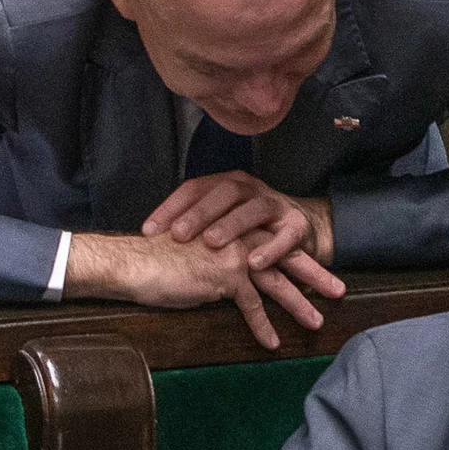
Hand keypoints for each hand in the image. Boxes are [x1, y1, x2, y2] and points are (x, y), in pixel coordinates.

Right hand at [71, 202, 344, 350]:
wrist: (134, 261)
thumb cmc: (156, 257)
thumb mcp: (194, 249)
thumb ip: (217, 254)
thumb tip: (230, 273)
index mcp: (234, 228)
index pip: (273, 241)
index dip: (296, 255)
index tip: (316, 269)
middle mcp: (239, 237)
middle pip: (286, 256)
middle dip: (315, 275)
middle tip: (339, 290)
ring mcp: (234, 255)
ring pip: (277, 281)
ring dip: (299, 304)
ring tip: (317, 322)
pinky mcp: (223, 276)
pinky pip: (251, 305)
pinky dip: (262, 326)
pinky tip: (272, 343)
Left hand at [146, 171, 335, 262]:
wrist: (300, 230)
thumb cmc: (249, 230)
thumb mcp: (220, 222)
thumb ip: (192, 227)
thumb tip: (148, 241)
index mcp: (227, 185)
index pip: (194, 189)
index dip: (170, 208)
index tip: (148, 231)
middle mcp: (250, 189)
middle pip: (223, 193)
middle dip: (199, 213)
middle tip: (178, 235)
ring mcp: (276, 205)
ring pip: (253, 209)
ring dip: (232, 225)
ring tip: (212, 243)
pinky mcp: (297, 227)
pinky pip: (285, 237)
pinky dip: (271, 250)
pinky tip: (254, 264)